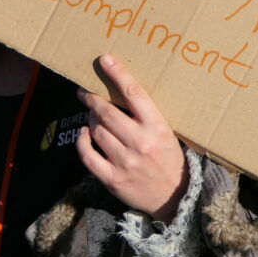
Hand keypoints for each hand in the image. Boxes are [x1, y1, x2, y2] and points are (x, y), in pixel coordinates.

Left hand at [77, 55, 187, 223]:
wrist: (175, 197)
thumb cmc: (167, 157)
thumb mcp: (164, 132)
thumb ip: (145, 114)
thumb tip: (118, 90)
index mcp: (157, 127)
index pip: (135, 93)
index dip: (118, 74)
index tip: (105, 60)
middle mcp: (141, 143)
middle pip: (107, 112)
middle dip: (92, 98)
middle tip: (85, 92)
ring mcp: (125, 162)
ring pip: (97, 130)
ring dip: (91, 119)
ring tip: (93, 115)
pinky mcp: (112, 179)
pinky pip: (88, 155)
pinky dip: (82, 141)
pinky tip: (85, 134)